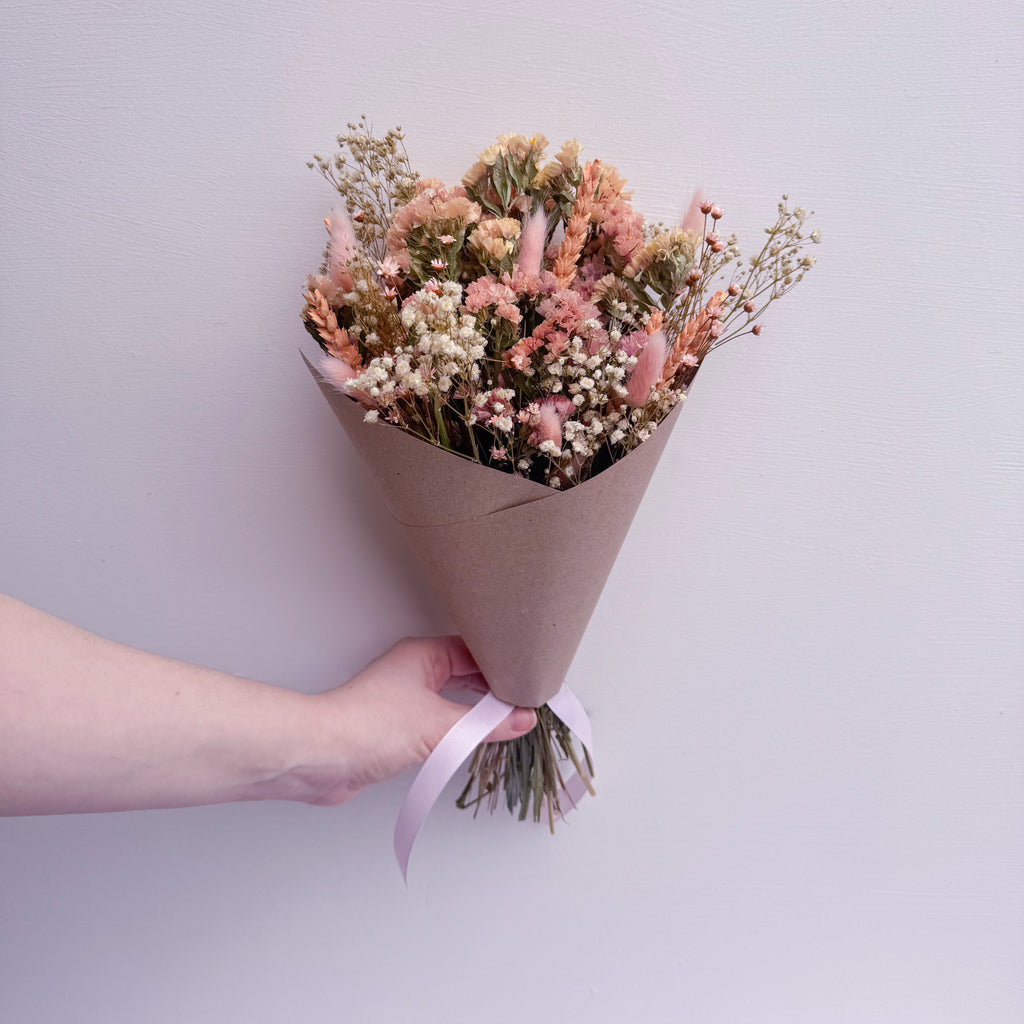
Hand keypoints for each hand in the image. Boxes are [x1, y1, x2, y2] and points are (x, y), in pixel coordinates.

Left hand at [285, 636, 537, 805]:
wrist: (321, 757)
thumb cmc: (370, 727)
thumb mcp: (440, 726)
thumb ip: (485, 725)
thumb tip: (521, 719)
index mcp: (423, 655)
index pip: (475, 652)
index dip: (504, 665)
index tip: (531, 680)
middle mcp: (414, 670)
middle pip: (465, 673)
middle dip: (494, 688)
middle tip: (526, 700)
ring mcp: (404, 698)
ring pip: (452, 697)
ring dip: (477, 709)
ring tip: (508, 720)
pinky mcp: (397, 726)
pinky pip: (439, 721)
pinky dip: (459, 728)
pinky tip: (473, 739)